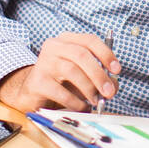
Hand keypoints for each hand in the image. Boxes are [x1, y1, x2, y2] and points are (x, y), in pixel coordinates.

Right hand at [0, 33, 119, 113]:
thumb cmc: (61, 82)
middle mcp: (53, 47)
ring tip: (95, 101)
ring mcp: (43, 63)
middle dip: (99, 74)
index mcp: (67, 40)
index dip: (106, 54)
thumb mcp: (83, 76)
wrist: (32, 93)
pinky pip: (61, 91)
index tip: (117, 70)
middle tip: (109, 92)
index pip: (89, 40)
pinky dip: (75, 101)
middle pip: (81, 55)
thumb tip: (113, 86)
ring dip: (88, 88)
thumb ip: (99, 78)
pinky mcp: (37, 81)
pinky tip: (81, 106)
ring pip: (71, 71)